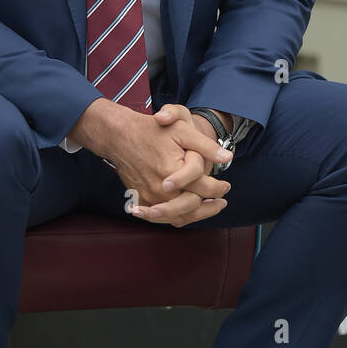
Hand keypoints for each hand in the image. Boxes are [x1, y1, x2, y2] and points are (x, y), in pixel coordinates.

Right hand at [128, 103, 233, 226]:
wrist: (119, 136)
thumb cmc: (151, 130)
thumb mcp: (182, 130)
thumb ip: (205, 146)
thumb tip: (227, 157)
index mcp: (173, 173)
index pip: (204, 189)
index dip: (219, 189)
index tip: (227, 186)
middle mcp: (160, 189)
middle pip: (192, 208)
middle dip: (210, 208)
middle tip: (222, 202)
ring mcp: (149, 197)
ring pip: (177, 217)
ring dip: (195, 216)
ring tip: (208, 210)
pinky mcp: (140, 200)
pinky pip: (161, 217)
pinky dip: (176, 217)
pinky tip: (186, 212)